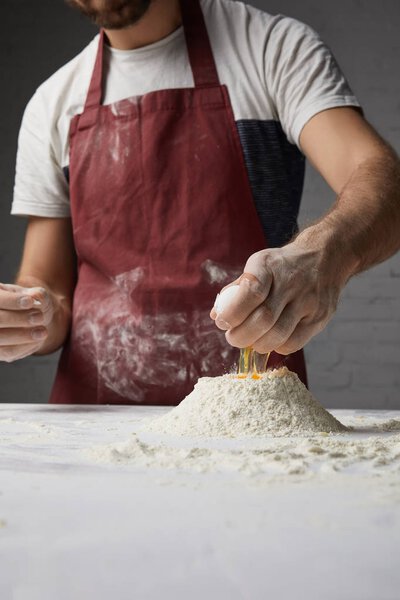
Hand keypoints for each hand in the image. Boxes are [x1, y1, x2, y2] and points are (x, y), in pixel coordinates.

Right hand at [0, 283, 53, 361]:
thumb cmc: (30, 305)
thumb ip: (38, 294)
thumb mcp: (36, 296)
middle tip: (40, 317)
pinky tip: (38, 340)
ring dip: (23, 335)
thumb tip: (36, 296)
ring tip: (43, 331)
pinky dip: (25, 346)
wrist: (31, 321)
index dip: (12, 301)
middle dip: (19, 319)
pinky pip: (8, 351)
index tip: (30, 302)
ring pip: (0, 337)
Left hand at [210, 239, 350, 354]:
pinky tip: (271, 340)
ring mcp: (309, 300)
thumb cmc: (282, 267)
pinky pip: (294, 342)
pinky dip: (277, 347)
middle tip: (233, 338)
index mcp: (269, 265)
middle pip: (264, 319)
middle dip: (241, 335)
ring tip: (251, 341)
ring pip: (279, 334)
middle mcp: (291, 282)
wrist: (325, 257)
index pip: (251, 292)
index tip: (222, 322)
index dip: (232, 313)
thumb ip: (236, 290)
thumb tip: (216, 315)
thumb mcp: (258, 266)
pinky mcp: (320, 317)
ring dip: (258, 345)